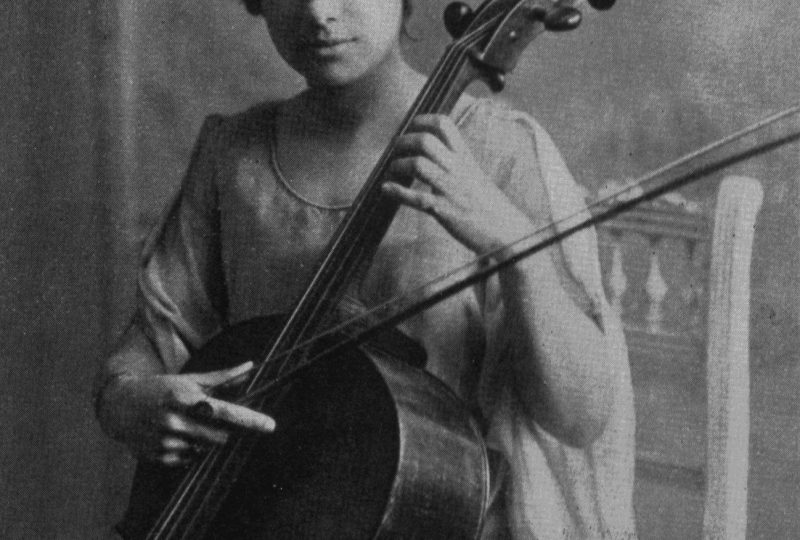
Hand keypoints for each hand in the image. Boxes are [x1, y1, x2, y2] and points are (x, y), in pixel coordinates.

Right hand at [101, 362, 274, 466]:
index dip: (249, 420)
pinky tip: (176, 437)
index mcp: (184, 398)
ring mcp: (166, 442)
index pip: (224, 412)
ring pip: (205, 450)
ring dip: (205, 441)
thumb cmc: (162, 389)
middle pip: (220, 437)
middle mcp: (174, 421)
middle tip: (215, 422)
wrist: (119, 406)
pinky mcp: (159, 458)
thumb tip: (250, 367)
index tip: (271, 425)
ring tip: (188, 426)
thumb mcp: (190, 380)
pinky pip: (189, 460)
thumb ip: (222, 378)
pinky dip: (190, 451)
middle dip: (227, 432)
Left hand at [383, 114, 534, 255]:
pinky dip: (397, 192)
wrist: (507, 232)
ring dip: (398, 165)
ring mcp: (450, 189)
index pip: (444, 125)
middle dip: (404, 142)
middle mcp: (457, 169)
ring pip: (418, 165)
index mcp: (465, 158)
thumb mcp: (475, 176)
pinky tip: (386, 189)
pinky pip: (416, 198)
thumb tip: (436, 158)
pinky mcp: (444, 210)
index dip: (422, 121)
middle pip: (425, 141)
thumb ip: (457, 165)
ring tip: (392, 170)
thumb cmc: (490, 207)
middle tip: (396, 149)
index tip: (411, 126)